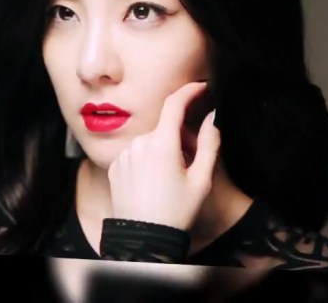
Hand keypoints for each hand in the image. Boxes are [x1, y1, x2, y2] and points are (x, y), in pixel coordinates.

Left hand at [107, 81, 220, 230]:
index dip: (190, 91)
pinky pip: (135, 154)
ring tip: (173, 177)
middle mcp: (138, 143)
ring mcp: (124, 155)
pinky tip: (154, 183)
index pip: (175, 104)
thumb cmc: (177, 211)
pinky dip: (147, 160)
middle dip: (181, 136)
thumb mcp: (201, 179)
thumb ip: (209, 142)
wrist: (145, 239)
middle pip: (165, 128)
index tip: (201, 87)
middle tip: (193, 159)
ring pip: (150, 141)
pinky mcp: (114, 166)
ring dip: (164, 149)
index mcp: (161, 143)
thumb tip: (213, 117)